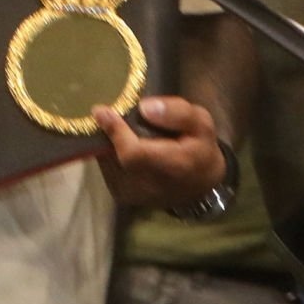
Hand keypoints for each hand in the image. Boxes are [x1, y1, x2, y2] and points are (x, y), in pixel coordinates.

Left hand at [92, 95, 224, 206]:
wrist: (201, 185)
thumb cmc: (199, 147)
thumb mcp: (200, 122)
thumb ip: (177, 112)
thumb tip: (144, 108)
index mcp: (176, 166)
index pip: (134, 154)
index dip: (116, 132)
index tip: (102, 110)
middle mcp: (154, 186)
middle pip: (116, 157)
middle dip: (110, 134)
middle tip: (109, 115)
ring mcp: (136, 195)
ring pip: (108, 161)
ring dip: (109, 143)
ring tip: (123, 132)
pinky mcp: (124, 195)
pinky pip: (106, 168)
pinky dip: (110, 153)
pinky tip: (123, 147)